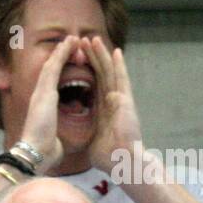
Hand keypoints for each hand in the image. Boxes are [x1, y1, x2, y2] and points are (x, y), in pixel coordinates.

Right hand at [18, 35, 74, 173]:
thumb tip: (55, 144)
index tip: (70, 62)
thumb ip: (53, 136)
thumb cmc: (43, 152)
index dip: (61, 72)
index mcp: (43, 108)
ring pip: (52, 65)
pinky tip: (69, 42)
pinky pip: (54, 67)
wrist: (34, 154)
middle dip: (61, 57)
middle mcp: (39, 97)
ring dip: (62, 50)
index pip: (52, 85)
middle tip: (71, 43)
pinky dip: (61, 54)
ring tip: (72, 38)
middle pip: (51, 71)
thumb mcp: (51, 140)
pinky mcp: (44, 91)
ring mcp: (40, 93)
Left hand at [85, 36, 143, 175]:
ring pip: (108, 72)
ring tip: (93, 39)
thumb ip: (88, 132)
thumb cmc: (108, 157)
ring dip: (101, 55)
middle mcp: (112, 102)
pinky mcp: (126, 101)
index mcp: (102, 110)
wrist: (122, 163)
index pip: (92, 85)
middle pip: (99, 74)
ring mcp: (120, 100)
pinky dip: (118, 65)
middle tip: (82, 40)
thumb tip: (80, 137)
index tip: (76, 58)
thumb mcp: (92, 140)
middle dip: (91, 57)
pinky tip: (115, 51)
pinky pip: (121, 79)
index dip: (84, 71)